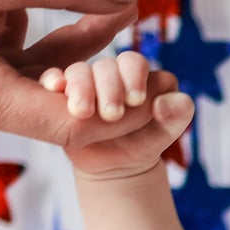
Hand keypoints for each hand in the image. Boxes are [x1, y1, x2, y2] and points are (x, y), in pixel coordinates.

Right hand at [0, 0, 152, 143]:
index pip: (65, 121)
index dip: (119, 108)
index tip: (160, 88)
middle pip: (54, 110)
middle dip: (107, 82)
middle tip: (158, 61)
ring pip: (34, 87)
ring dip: (77, 54)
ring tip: (122, 13)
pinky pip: (10, 74)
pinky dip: (41, 47)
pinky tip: (81, 16)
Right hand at [47, 53, 194, 179]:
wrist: (115, 166)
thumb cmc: (143, 143)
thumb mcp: (166, 132)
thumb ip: (177, 115)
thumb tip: (166, 103)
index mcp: (137, 74)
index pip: (134, 63)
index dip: (135, 77)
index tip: (136, 99)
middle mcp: (109, 72)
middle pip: (105, 66)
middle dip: (108, 87)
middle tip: (112, 114)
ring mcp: (84, 82)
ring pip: (78, 72)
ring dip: (80, 88)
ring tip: (83, 111)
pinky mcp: (62, 93)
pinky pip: (53, 80)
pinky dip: (52, 80)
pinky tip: (54, 89)